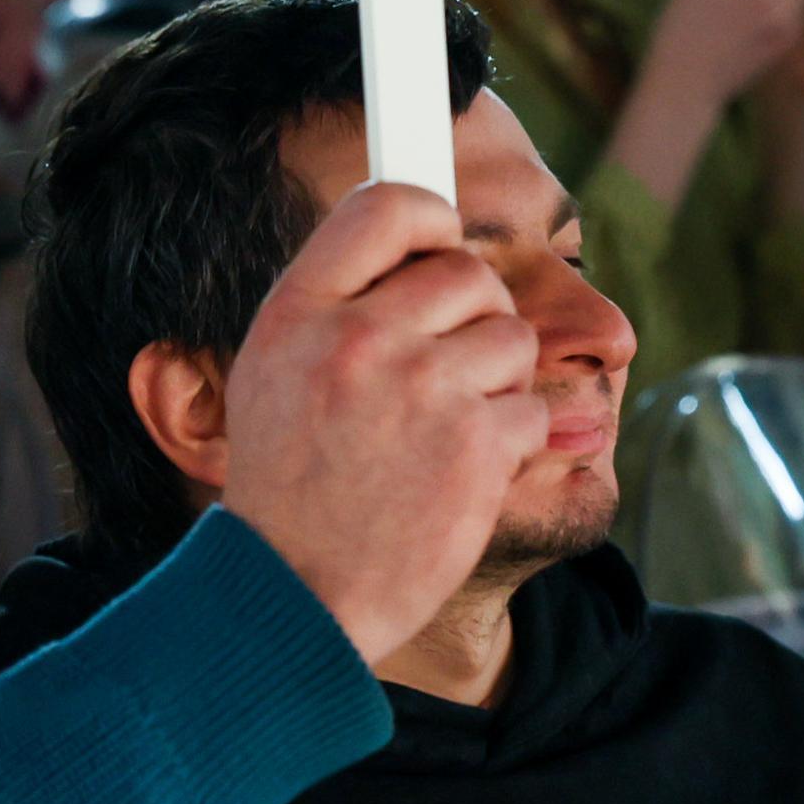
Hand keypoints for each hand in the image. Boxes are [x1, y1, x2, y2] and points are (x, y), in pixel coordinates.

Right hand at [218, 179, 546, 667]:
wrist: (298, 596)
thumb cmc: (289, 489)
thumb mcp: (271, 375)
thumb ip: (333, 307)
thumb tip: (412, 247)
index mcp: (298, 314)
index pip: (386, 207)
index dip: (430, 216)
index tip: (442, 241)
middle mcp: (357, 338)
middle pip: (467, 272)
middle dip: (474, 315)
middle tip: (449, 365)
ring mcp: (421, 390)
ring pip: (511, 338)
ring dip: (496, 383)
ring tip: (445, 430)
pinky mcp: (475, 445)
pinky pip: (532, 412)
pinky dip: (510, 444)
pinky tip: (459, 474)